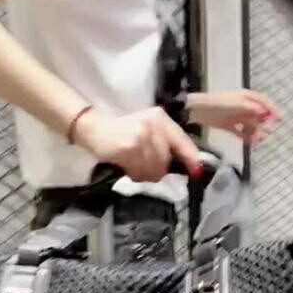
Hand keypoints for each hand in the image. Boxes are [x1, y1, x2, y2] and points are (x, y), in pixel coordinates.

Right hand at [73, 107, 202, 181]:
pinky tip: (126, 166)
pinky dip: (134, 174)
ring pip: (154, 169)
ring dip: (144, 174)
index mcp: (161, 119)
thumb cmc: (124, 131)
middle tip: (144, 166)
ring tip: (134, 166)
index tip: (197, 171)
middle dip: (158, 170)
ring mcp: (141, 136)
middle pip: (166, 161)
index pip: (182, 140)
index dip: (191, 158)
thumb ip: (169, 144)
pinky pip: (139, 172)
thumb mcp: (149, 130)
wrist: (95, 128)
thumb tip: (193, 166)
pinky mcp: (128, 148)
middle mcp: (153, 125)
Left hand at [187, 89, 280, 142]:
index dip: (272, 109)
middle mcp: (243, 106)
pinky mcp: (229, 126)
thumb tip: (265, 113)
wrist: (199, 110)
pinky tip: (249, 142)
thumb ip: (251, 109)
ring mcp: (236, 116)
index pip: (264, 102)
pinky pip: (241, 132)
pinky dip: (246, 137)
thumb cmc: (218, 103)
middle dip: (263, 124)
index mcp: (246, 97)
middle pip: (259, 116)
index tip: (280, 119)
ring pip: (251, 125)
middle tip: (264, 133)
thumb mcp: (237, 104)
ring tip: (256, 140)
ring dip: (255, 132)